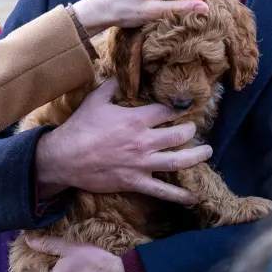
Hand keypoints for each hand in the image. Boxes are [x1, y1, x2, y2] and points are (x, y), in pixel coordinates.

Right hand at [35, 80, 213, 202]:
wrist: (64, 158)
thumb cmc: (80, 127)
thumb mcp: (95, 100)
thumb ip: (112, 86)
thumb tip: (122, 74)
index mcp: (136, 120)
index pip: (167, 112)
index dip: (177, 109)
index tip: (184, 108)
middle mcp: (144, 141)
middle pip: (179, 135)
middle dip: (190, 130)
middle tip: (194, 128)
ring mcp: (142, 164)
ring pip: (179, 161)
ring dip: (197, 156)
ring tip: (207, 152)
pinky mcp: (136, 182)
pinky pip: (163, 191)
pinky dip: (180, 195)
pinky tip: (193, 197)